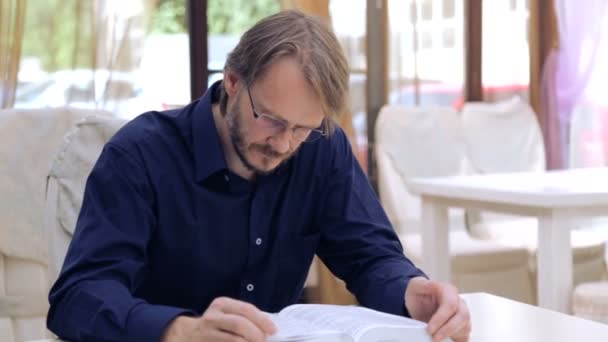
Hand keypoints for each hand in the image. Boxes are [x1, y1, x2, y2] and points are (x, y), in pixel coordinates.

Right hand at [162, 297, 276, 341]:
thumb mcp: (227, 314)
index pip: (246, 309)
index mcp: (222, 304)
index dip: (262, 320)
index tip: (273, 330)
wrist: (187, 335)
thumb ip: (245, 318)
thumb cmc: (216, 325)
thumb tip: (269, 330)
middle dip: (256, 334)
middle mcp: (212, 316)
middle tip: (264, 341)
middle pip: (239, 324)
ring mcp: (206, 332)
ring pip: (233, 340)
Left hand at [404, 277, 470, 341]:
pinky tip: (445, 340)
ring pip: (466, 327)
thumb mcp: (415, 286)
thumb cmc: (418, 295)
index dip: (441, 319)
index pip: (450, 304)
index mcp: (448, 290)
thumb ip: (420, 286)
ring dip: (451, 335)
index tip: (429, 329)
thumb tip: (425, 288)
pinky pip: (465, 336)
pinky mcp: (462, 327)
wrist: (420, 302)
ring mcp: (462, 314)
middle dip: (448, 330)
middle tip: (434, 338)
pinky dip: (456, 340)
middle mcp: (459, 302)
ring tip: (436, 338)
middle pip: (463, 316)